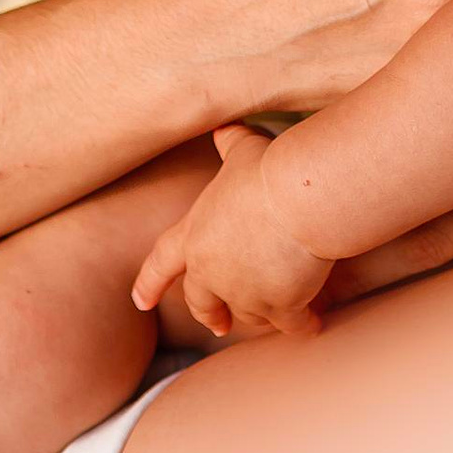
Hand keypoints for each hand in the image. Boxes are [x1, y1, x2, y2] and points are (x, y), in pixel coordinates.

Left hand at [134, 125, 334, 340]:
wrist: (299, 198)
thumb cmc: (268, 168)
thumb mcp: (243, 149)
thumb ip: (229, 143)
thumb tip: (223, 127)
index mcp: (193, 236)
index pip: (162, 262)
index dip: (149, 282)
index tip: (140, 303)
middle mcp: (212, 272)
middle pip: (203, 303)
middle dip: (211, 314)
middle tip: (219, 325)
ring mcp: (245, 294)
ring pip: (251, 316)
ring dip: (262, 314)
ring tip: (278, 309)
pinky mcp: (280, 306)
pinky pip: (292, 324)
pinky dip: (303, 324)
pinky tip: (312, 322)